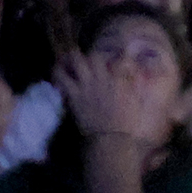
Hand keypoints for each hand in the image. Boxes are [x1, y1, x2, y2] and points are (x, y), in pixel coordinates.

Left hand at [56, 48, 172, 149]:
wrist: (110, 138)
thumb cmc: (126, 122)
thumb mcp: (134, 99)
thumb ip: (130, 83)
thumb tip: (130, 72)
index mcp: (119, 79)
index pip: (119, 58)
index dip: (118, 54)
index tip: (117, 55)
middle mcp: (102, 78)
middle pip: (94, 56)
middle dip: (92, 54)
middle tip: (83, 56)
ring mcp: (87, 85)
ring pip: (75, 62)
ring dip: (69, 59)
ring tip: (65, 60)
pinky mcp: (74, 96)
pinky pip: (62, 79)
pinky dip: (58, 75)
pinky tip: (57, 77)